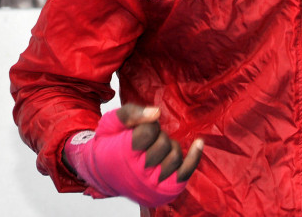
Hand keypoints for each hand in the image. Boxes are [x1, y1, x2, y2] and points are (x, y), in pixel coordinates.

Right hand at [63, 104, 203, 206]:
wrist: (103, 172)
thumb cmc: (110, 143)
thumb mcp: (112, 122)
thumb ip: (132, 113)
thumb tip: (157, 112)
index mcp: (125, 153)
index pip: (150, 130)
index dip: (147, 124)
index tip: (139, 128)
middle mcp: (140, 172)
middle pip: (164, 143)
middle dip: (157, 135)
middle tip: (147, 139)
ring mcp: (153, 183)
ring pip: (175, 156)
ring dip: (169, 146)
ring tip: (156, 147)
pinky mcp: (165, 188)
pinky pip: (186, 172)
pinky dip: (194, 157)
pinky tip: (199, 142)